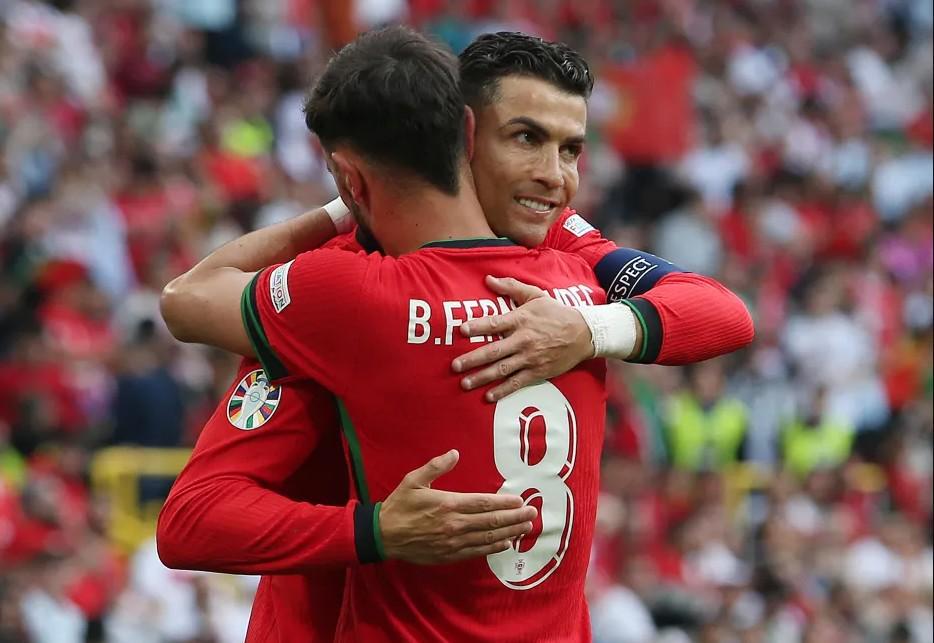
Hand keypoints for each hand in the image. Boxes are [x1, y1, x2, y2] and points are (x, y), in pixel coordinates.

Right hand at [379, 449, 536, 563]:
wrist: (383, 535)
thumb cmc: (399, 505)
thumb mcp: (413, 480)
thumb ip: (436, 466)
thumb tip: (455, 453)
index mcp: (447, 504)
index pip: (483, 503)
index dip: (504, 503)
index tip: (520, 500)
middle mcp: (454, 524)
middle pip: (491, 522)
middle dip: (515, 517)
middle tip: (533, 514)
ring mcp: (453, 542)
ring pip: (488, 538)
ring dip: (510, 532)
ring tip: (526, 528)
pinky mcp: (449, 555)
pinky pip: (476, 551)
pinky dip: (493, 548)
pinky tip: (506, 543)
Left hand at [452, 275, 593, 401]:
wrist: (584, 333)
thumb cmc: (556, 312)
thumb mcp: (535, 295)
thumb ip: (511, 287)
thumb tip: (488, 279)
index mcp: (521, 320)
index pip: (495, 323)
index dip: (478, 326)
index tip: (462, 330)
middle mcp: (523, 340)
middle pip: (494, 351)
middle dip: (472, 359)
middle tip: (455, 366)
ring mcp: (530, 358)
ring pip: (502, 370)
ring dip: (482, 377)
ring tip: (464, 383)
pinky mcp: (538, 371)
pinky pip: (517, 383)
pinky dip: (503, 390)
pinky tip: (488, 396)